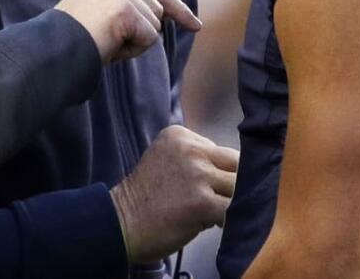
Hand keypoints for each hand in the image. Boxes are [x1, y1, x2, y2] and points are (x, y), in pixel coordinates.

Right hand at [55, 0, 199, 62]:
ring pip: (155, 25)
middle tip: (108, 38)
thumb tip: (167, 13)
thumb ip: (130, 2)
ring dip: (135, 41)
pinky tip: (110, 45)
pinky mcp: (125, 9)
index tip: (195, 24)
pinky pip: (149, 38)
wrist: (53, 48)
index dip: (177, 9)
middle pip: (158, 8)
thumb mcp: (103, 8)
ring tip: (106, 40)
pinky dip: (133, 50)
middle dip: (142, 31)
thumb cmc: (75, 36)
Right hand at [110, 125, 239, 262]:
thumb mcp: (166, 160)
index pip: (220, 150)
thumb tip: (235, 172)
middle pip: (236, 163)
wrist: (121, 225)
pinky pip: (234, 209)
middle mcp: (190, 149)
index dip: (220, 173)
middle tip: (219, 201)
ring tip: (213, 213)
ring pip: (239, 186)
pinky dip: (230, 220)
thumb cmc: (146, 199)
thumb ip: (195, 158)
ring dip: (232, 202)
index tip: (205, 188)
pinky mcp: (202, 202)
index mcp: (180, 135)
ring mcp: (197, 174)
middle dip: (233, 184)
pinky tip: (214, 224)